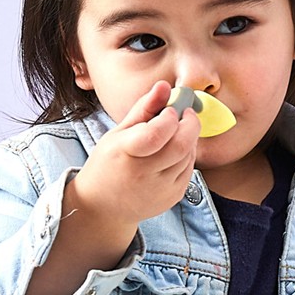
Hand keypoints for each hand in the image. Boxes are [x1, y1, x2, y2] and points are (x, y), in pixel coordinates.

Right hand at [22, 81, 201, 294]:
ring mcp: (160, 189)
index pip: (155, 134)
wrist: (103, 208)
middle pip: (180, 146)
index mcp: (124, 154)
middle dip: (190, 124)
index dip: (169, 118)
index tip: (170, 110)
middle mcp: (143, 175)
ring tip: (176, 134)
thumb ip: (144, 108)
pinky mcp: (173, 197)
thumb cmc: (108, 164)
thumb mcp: (118, 134)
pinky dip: (187, 156)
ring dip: (189, 139)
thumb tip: (164, 85)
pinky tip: (174, 152)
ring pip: (188, 156)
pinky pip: (189, 169)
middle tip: (187, 114)